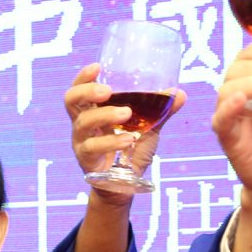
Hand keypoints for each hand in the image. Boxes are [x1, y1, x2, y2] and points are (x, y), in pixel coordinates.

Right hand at [65, 63, 186, 204]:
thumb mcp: (148, 128)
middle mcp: (82, 124)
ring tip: (127, 114)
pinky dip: (112, 141)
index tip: (98, 66)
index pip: (80, 89)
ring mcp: (81, 142)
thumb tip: (180, 93)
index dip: (84, 77)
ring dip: (105, 115)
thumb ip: (160, 111)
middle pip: (71, 101)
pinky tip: (130, 139)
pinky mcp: (86, 160)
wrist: (124, 184)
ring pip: (84, 123)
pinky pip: (94, 147)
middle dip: (87, 91)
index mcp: (93, 111)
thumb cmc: (131, 150)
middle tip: (107, 91)